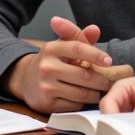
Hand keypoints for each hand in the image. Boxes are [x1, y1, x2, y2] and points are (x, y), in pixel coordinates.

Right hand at [2, 15, 120, 113]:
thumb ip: (79, 37)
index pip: (78, 48)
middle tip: (108, 82)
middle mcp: (47, 67)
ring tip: (99, 90)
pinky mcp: (47, 103)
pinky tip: (82, 98)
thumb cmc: (51, 61)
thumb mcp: (61, 46)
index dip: (96, 55)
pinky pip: (74, 105)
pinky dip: (82, 102)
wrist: (25, 80)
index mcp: (51, 48)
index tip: (108, 61)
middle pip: (84, 75)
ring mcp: (46, 86)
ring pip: (82, 93)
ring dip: (95, 93)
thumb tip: (95, 29)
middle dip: (101, 80)